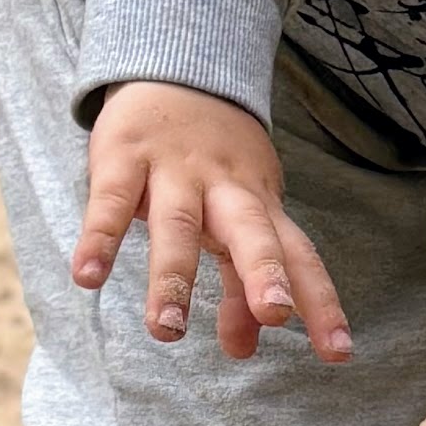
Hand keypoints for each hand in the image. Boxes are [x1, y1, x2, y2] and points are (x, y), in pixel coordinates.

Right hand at [73, 80, 349, 363]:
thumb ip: (240, 286)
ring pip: (178, 223)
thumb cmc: (215, 166)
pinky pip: (111, 200)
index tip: (339, 354)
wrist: (176, 71)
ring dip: (173, 275)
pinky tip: (87, 276)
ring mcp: (175, 171)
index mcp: (262, 205)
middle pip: (252, 230)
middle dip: (265, 271)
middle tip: (276, 314)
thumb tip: (243, 351)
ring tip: (167, 330)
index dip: (321, 303)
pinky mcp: (124, 155)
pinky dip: (99, 237)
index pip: (299, 256)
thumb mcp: (236, 221)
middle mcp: (226, 188)